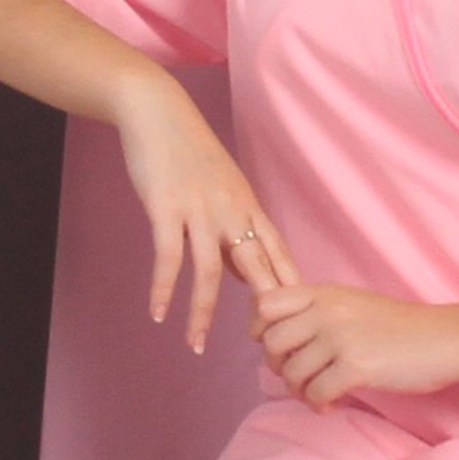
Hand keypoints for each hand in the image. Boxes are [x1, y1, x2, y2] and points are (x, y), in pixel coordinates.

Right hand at [111, 77, 289, 355]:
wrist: (157, 112)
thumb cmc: (189, 151)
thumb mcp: (223, 187)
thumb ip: (236, 229)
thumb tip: (248, 275)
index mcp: (247, 205)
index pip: (277, 253)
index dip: (289, 287)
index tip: (301, 321)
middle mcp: (231, 210)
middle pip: (255, 266)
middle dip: (263, 310)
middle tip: (268, 348)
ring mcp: (199, 210)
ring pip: (209, 272)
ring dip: (202, 314)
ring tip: (196, 346)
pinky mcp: (166, 209)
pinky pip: (168, 258)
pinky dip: (163, 289)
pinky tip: (158, 314)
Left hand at [250, 281, 458, 409]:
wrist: (445, 339)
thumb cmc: (402, 327)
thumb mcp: (354, 304)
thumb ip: (319, 311)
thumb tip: (280, 336)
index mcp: (324, 293)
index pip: (265, 303)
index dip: (260, 328)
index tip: (279, 346)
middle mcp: (327, 311)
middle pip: (271, 342)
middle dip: (278, 366)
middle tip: (298, 376)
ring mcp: (340, 338)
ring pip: (291, 372)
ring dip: (299, 390)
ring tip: (316, 394)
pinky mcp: (355, 366)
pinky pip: (315, 392)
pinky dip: (317, 404)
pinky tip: (330, 405)